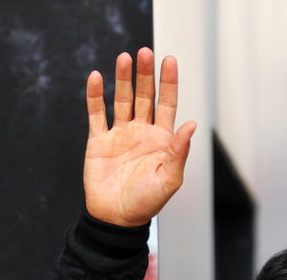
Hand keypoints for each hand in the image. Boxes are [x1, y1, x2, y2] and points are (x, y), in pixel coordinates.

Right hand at [83, 48, 196, 226]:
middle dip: (146, 75)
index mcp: (161, 140)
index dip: (168, 82)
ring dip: (123, 79)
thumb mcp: (169, 180)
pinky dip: (95, 96)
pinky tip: (95, 78)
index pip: (167, 104)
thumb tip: (192, 125)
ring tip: (125, 58)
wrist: (115, 219)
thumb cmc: (146, 203)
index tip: (169, 60)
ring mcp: (120, 134)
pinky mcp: (99, 141)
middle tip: (145, 53)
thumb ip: (180, 152)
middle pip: (144, 96)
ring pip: (121, 99)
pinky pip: (96, 114)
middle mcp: (141, 132)